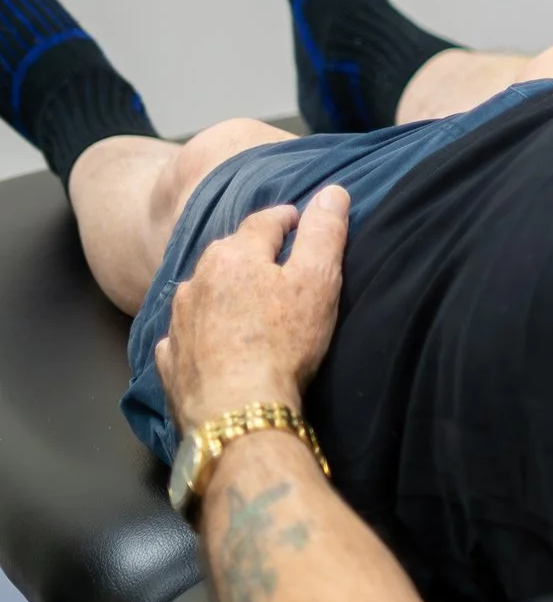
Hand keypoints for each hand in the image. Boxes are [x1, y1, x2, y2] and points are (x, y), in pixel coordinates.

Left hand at [157, 185, 350, 433]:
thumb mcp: (318, 280)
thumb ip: (325, 232)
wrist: (238, 410)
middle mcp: (198, 279)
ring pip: (202, 291)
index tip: (301, 221)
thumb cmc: (284, 342)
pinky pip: (184, 333)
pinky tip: (212, 342)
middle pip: (229, 253)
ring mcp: (179, 321)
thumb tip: (332, 191)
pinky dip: (200, 330)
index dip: (288, 218)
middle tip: (278, 264)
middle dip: (252, 252)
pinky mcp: (171, 358)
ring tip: (246, 304)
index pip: (265, 220)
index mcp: (235, 254)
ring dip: (222, 290)